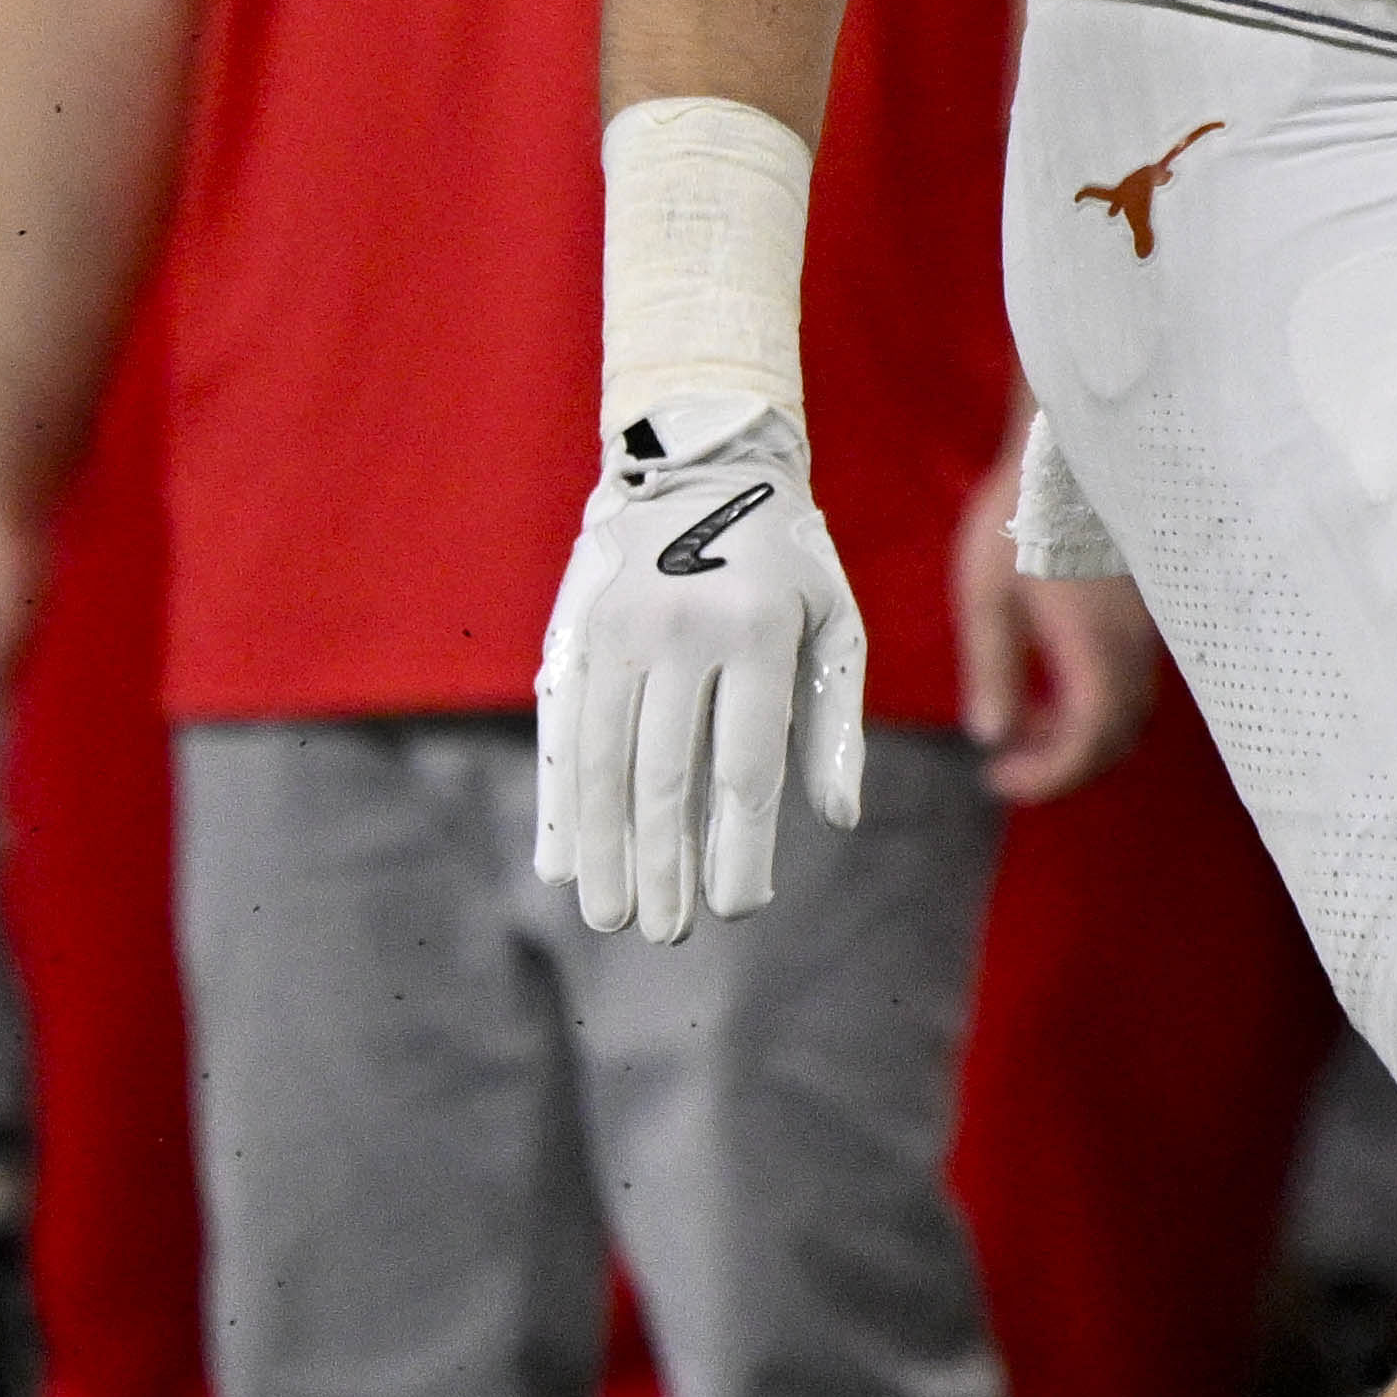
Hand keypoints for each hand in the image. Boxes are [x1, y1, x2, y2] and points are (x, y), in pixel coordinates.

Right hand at [538, 404, 869, 934]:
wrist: (703, 464)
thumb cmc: (788, 563)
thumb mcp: (835, 625)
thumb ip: (835, 722)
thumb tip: (835, 818)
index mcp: (757, 632)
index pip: (743, 765)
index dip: (739, 845)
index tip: (736, 907)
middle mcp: (680, 632)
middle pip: (666, 776)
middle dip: (665, 865)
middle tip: (666, 932)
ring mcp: (617, 632)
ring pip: (603, 762)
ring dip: (605, 848)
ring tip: (611, 915)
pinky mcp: (573, 635)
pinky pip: (562, 734)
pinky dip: (560, 802)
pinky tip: (563, 860)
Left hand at [947, 457, 1160, 805]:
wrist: (1077, 450)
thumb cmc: (1024, 517)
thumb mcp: (986, 597)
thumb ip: (991, 671)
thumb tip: (991, 735)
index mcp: (1093, 655)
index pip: (1084, 745)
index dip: (1046, 778)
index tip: (998, 780)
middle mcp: (1134, 652)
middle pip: (1116, 739)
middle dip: (1065, 765)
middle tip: (1011, 765)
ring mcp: (1149, 631)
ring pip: (1131, 711)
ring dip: (1083, 735)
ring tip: (1029, 724)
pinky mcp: (1148, 611)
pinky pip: (1133, 680)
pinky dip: (1098, 702)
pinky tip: (1058, 680)